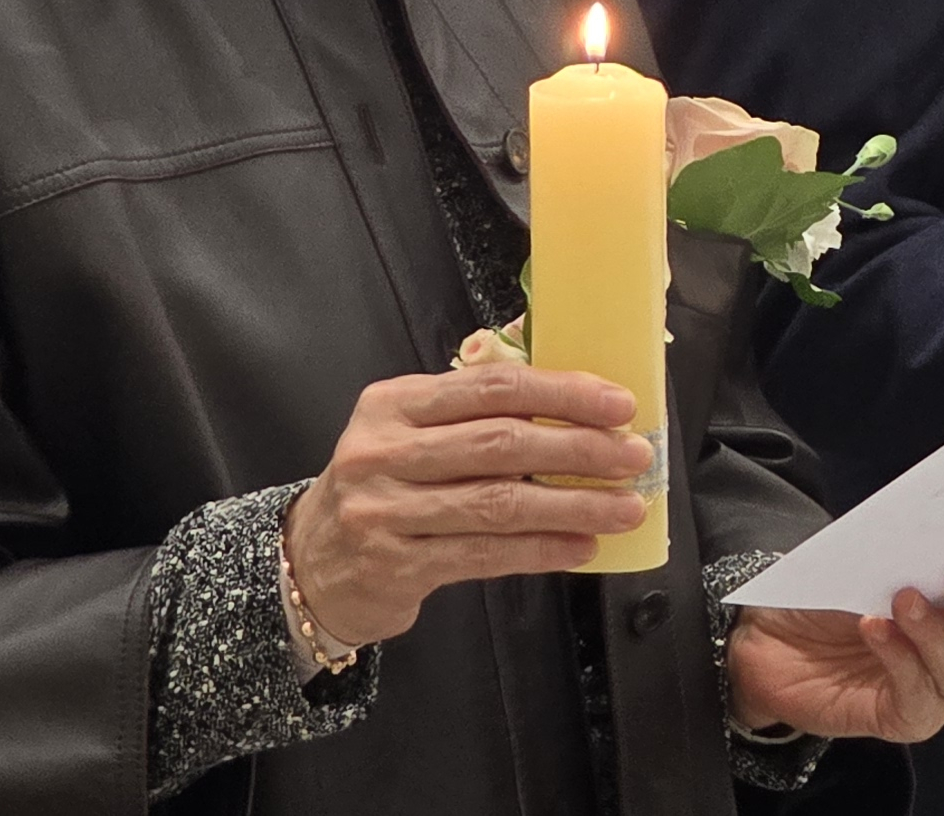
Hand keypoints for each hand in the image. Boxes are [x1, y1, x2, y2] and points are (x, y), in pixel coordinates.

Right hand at [281, 364, 652, 648]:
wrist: (310, 565)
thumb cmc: (384, 487)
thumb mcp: (410, 432)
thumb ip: (477, 405)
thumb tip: (568, 377)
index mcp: (395, 403)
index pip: (491, 387)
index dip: (562, 393)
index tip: (618, 404)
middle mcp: (382, 452)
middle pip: (500, 443)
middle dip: (578, 449)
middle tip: (633, 456)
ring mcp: (385, 511)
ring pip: (499, 503)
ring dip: (573, 505)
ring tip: (625, 508)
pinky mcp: (395, 565)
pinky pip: (485, 555)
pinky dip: (541, 550)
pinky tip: (581, 546)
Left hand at [725, 549, 943, 743]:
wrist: (772, 640)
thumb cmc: (830, 595)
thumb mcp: (868, 562)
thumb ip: (904, 552)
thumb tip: (930, 527)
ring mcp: (937, 689)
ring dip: (934, 632)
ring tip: (903, 600)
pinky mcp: (906, 719)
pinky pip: (917, 697)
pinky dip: (900, 660)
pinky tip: (875, 629)